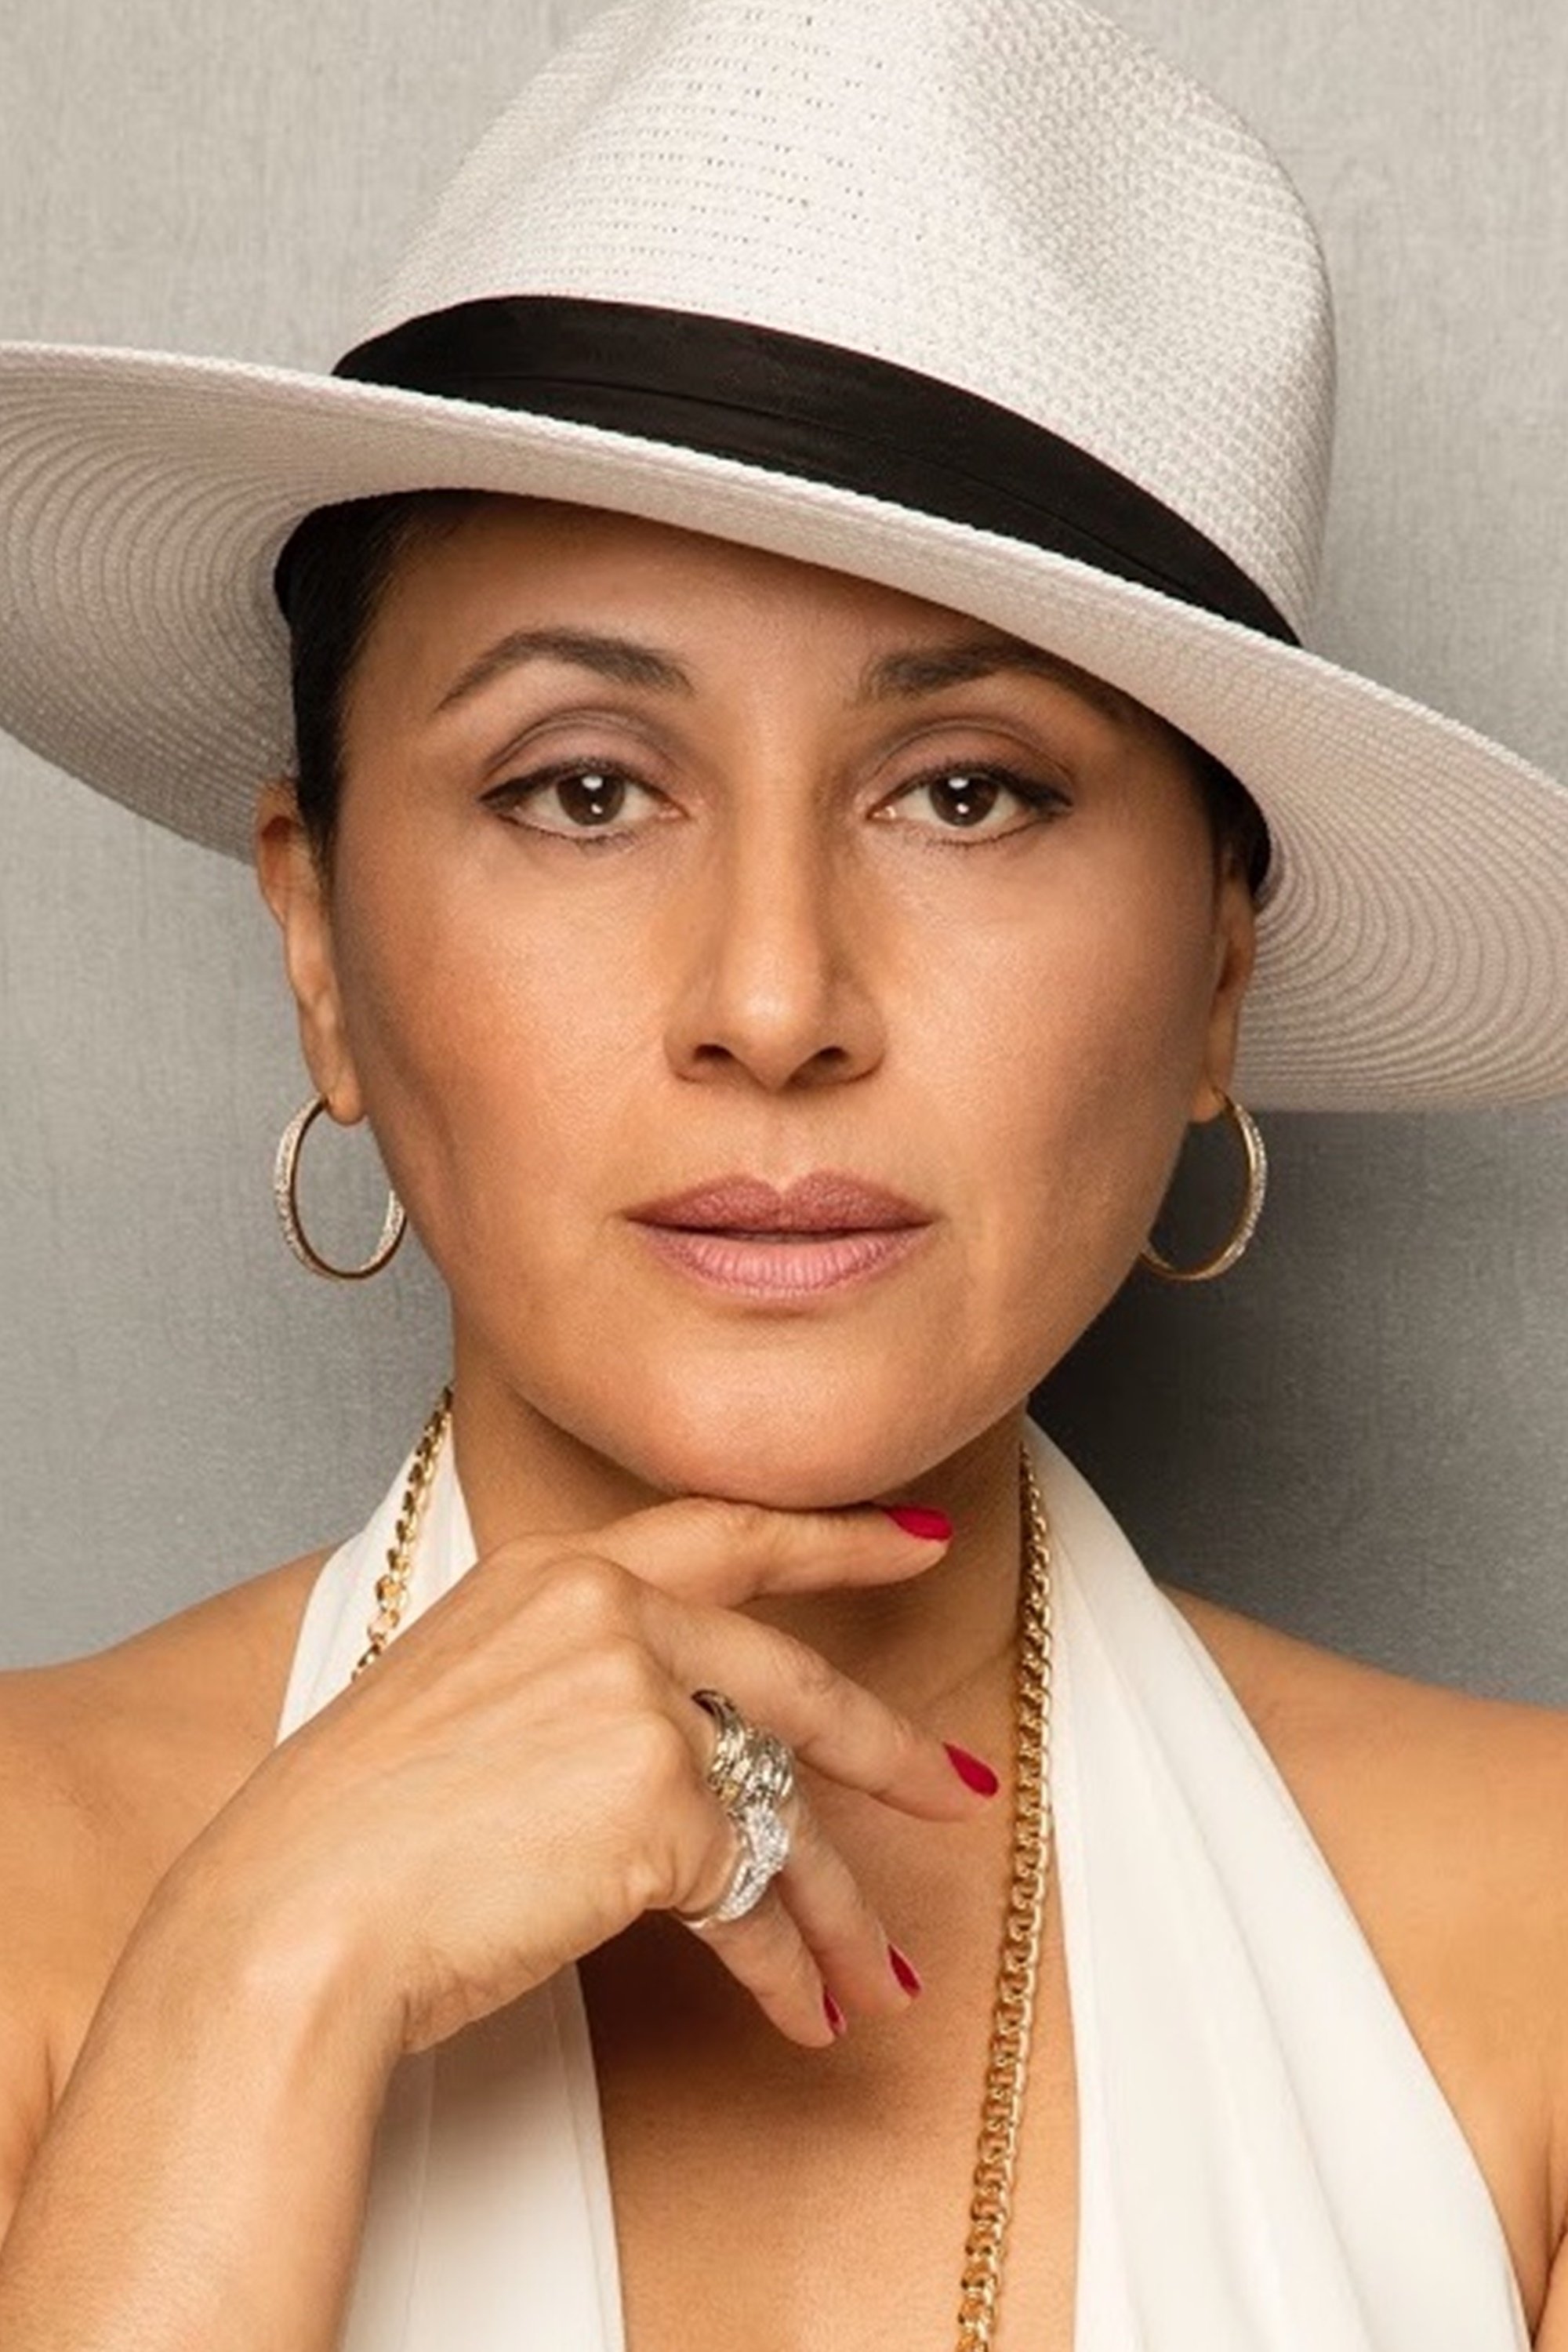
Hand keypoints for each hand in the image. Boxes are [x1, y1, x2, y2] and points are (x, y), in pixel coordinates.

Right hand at [178, 1497, 996, 2057]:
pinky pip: (750, 1894)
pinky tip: (800, 2010)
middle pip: (787, 1673)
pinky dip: (779, 1963)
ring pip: (779, 1803)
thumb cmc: (346, 1836)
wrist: (293, 1919)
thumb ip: (573, 1688)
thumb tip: (679, 1758)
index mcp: (548, 1571)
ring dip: (838, 1904)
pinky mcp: (662, 1798)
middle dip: (885, 1747)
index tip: (917, 1540)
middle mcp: (605, 1610)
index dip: (833, 1539)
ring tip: (884, 1968)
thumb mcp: (459, 1705)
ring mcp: (639, 1696)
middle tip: (952, 1786)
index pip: (722, 1531)